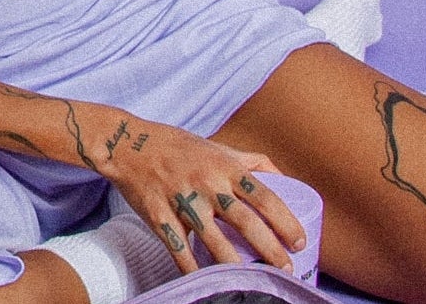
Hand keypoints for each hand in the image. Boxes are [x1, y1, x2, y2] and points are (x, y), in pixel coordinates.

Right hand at [96, 118, 306, 274]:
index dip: (286, 221)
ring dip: (238, 265)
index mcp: (224, 166)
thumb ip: (250, 161)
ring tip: (255, 281)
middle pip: (246, 222)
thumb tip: (283, 179)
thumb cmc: (176, 145)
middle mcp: (207, 184)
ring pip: (215, 242)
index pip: (264, 196)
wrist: (126, 144)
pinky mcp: (160, 218)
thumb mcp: (216, 145)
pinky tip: (209, 282)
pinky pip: (180, 251)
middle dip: (270, 249)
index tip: (300, 241)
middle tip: (287, 268)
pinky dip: (194, 269)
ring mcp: (182, 202)